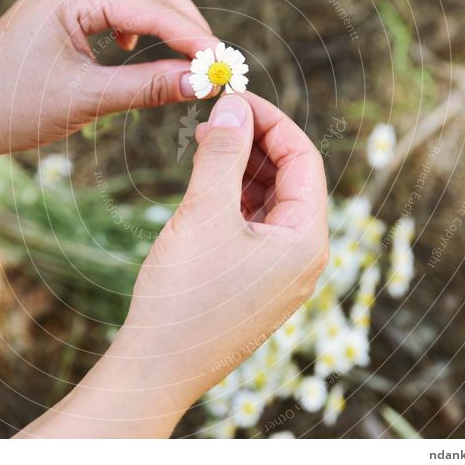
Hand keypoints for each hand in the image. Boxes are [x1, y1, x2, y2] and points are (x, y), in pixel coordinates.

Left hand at [0, 0, 217, 155]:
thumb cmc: (15, 110)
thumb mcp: (88, 100)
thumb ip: (147, 87)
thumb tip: (200, 82)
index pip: (148, 6)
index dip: (190, 34)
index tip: (222, 62)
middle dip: (183, 18)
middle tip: (210, 58)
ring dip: (160, 1)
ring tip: (180, 40)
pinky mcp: (57, 5)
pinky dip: (134, 5)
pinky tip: (131, 41)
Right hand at [19, 92, 327, 436]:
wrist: (157, 369)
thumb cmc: (184, 295)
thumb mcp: (204, 212)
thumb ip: (223, 153)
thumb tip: (234, 105)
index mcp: (308, 240)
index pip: (303, 159)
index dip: (270, 120)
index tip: (234, 96)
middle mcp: (302, 256)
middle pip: (289, 178)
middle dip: (254, 142)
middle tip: (214, 116)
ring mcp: (279, 273)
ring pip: (269, 201)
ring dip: (241, 167)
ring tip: (204, 142)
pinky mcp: (254, 283)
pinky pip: (253, 226)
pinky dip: (232, 197)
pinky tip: (205, 180)